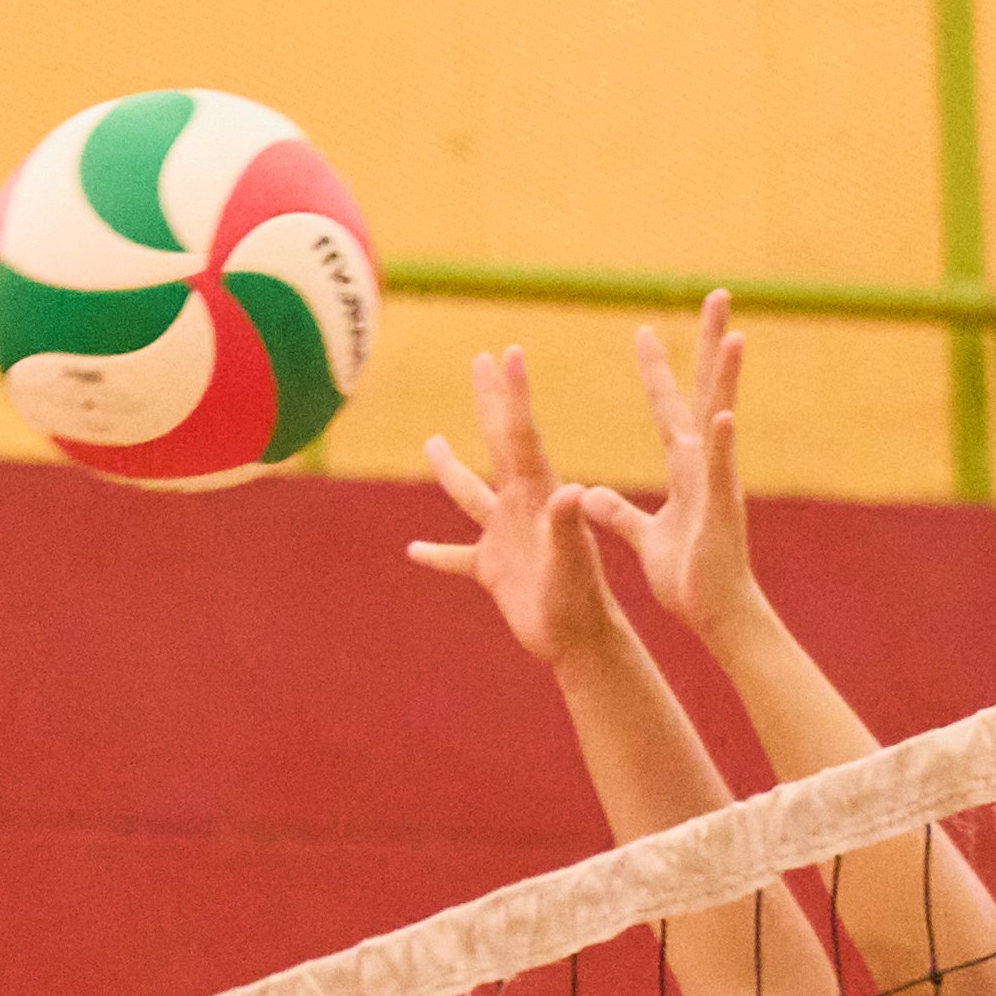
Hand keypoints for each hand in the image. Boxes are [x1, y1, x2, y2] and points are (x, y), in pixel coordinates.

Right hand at [410, 340, 617, 664]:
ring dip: (451, 469)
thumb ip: (568, 527)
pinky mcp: (494, 569)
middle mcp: (521, 507)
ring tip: (431, 441)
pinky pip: (457, 557)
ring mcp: (505, 537)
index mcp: (540, 496)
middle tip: (480, 359)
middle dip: (489, 401)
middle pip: (499, 444)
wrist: (583, 642)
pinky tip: (413, 551)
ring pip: (470, 494)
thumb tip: (569, 490)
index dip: (511, 394)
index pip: (520, 435)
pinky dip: (437, 554)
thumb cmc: (580, 604)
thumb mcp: (571, 564)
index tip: (507, 353)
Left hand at [589, 290, 759, 631]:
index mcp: (685, 467)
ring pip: (721, 417)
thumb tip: (587, 495)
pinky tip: (724, 415)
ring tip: (735, 335)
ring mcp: (716, 482)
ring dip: (729, 377)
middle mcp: (702, 464)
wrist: (712, 613)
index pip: (668, 406)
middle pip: (705, 390)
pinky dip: (720, 444)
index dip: (658, 369)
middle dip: (709, 344)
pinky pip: (719, 472)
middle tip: (719, 294)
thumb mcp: (644, 537)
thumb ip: (618, 513)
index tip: (645, 329)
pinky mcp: (719, 510)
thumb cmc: (687, 577)